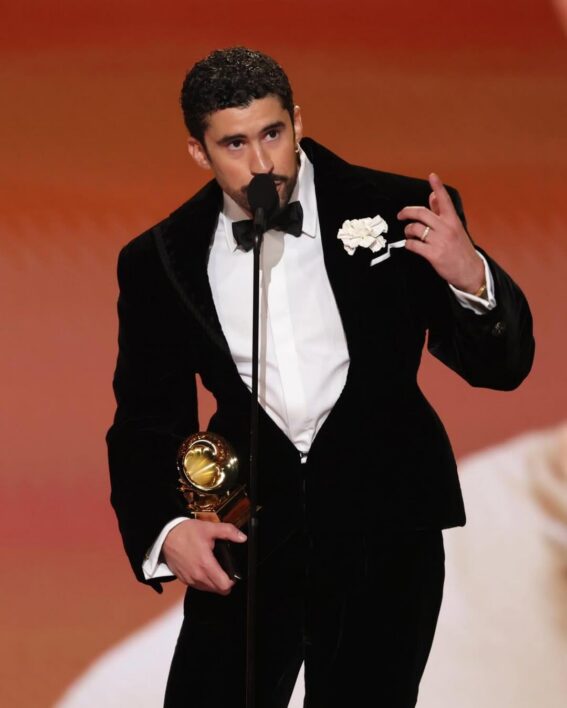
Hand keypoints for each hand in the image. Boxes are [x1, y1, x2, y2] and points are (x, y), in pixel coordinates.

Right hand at [162, 518, 246, 594]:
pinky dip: (203, 582)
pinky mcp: (183, 579)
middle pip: (217, 590)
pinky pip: (197, 586)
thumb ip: (228, 532)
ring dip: (213, 583)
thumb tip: (242, 538)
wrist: (166, 535)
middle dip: (224, 583)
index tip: (232, 573)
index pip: (224, 586)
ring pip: (207, 589)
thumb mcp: (209, 528)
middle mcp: (197, 576)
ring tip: (214, 569)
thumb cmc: (186, 532)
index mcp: (206, 565)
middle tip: (225, 570)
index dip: (232, 581)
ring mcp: (189, 579)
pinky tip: (203, 570)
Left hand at [397, 173, 484, 293]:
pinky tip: (410, 245)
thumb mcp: (455, 228)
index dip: (437, 186)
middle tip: (401, 215)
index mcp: (452, 220)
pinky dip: (408, 244)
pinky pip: (413, 244)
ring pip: (415, 228)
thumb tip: (432, 196)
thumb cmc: (461, 249)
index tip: (432, 176)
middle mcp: (446, 228)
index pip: (444, 199)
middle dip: (406, 212)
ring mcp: (439, 241)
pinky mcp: (433, 254)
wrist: (470, 271)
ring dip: (407, 230)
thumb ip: (442, 212)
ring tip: (408, 234)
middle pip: (421, 213)